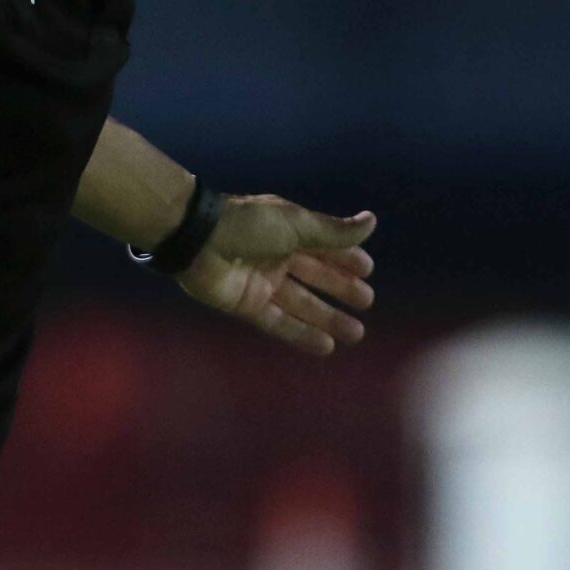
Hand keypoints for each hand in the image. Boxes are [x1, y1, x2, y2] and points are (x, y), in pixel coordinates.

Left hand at [176, 195, 376, 356]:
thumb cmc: (250, 225)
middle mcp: (277, 257)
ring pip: (302, 304)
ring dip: (328, 318)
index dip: (345, 258)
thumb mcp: (297, 225)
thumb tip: (372, 222)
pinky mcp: (248, 305)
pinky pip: (279, 322)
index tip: (368, 270)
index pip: (323, 246)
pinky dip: (302, 334)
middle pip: (315, 276)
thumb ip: (333, 232)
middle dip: (340, 289)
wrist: (198, 240)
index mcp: (288, 231)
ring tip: (356, 333)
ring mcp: (262, 282)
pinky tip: (326, 347)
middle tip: (367, 302)